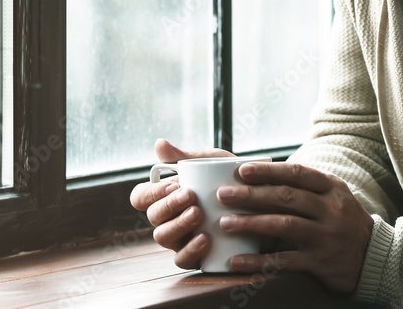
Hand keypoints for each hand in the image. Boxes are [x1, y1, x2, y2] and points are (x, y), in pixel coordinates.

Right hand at [129, 139, 233, 268]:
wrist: (262, 199)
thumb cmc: (229, 178)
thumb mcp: (211, 162)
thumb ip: (186, 156)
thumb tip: (160, 143)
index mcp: (165, 194)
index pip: (140, 196)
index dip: (150, 193)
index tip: (173, 184)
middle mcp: (167, 218)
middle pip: (153, 216)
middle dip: (169, 205)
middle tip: (190, 195)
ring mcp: (179, 238)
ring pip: (163, 238)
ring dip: (178, 225)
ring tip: (198, 214)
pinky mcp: (195, 256)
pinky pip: (182, 260)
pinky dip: (190, 250)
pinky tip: (205, 239)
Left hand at [215, 162, 373, 293]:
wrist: (374, 256)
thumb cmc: (344, 221)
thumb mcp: (334, 196)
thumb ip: (306, 187)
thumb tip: (262, 176)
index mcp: (332, 188)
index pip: (297, 174)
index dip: (268, 171)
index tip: (242, 171)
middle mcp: (330, 210)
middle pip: (286, 198)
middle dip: (252, 195)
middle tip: (224, 195)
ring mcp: (326, 236)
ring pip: (284, 226)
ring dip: (251, 224)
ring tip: (225, 223)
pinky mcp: (320, 262)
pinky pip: (284, 261)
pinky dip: (259, 261)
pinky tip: (238, 260)